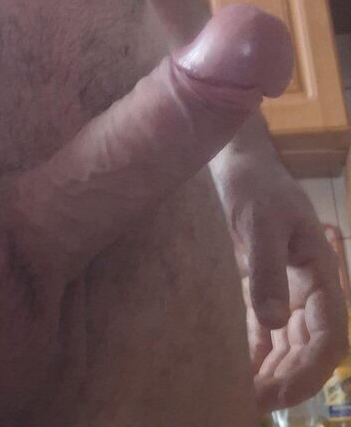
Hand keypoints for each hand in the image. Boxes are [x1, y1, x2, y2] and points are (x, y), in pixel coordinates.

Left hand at [219, 155, 347, 411]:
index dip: (312, 370)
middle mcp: (307, 287)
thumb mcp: (259, 221)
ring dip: (271, 373)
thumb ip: (266, 269)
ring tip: (240, 395)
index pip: (329, 334)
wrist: (235, 162)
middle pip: (307, 348)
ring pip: (287, 346)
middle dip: (286, 379)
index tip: (280, 393)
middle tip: (250, 401)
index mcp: (320, 271)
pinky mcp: (259, 288)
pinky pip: (263, 331)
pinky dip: (253, 354)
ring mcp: (284, 289)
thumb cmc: (253, 184)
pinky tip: (234, 372)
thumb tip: (273, 322)